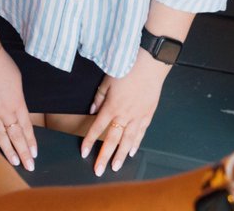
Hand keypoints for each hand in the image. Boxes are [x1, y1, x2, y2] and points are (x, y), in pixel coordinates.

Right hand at [0, 48, 36, 171]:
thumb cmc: (2, 65)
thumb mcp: (17, 82)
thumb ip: (17, 100)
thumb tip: (17, 110)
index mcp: (18, 103)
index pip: (27, 127)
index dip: (31, 141)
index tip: (34, 153)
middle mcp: (5, 111)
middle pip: (16, 136)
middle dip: (23, 152)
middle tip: (29, 165)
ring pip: (0, 137)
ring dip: (8, 151)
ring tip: (14, 163)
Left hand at [81, 51, 168, 176]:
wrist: (150, 63)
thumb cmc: (128, 68)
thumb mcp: (108, 80)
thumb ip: (99, 97)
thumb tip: (92, 110)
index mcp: (112, 106)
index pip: (97, 128)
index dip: (89, 141)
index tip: (84, 152)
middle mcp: (124, 115)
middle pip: (112, 140)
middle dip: (104, 156)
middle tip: (99, 170)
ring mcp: (137, 116)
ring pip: (128, 140)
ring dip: (121, 155)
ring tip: (116, 167)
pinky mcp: (148, 114)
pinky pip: (141, 132)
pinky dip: (136, 143)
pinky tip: (132, 151)